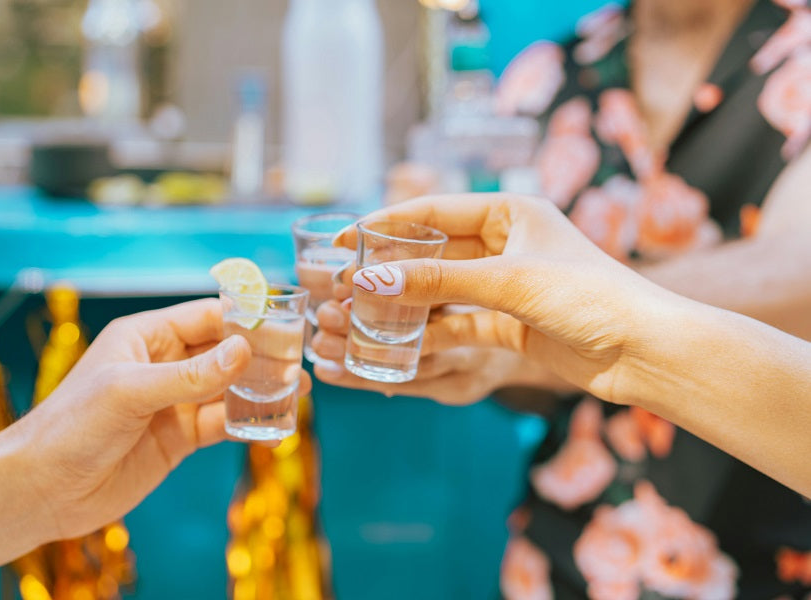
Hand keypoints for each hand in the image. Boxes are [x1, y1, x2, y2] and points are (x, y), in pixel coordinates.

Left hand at [6, 299, 310, 540]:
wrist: (43, 488)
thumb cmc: (73, 426)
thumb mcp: (131, 392)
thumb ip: (191, 374)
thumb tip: (244, 351)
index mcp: (145, 337)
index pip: (206, 316)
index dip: (244, 318)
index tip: (283, 321)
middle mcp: (163, 364)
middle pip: (223, 351)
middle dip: (260, 354)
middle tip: (298, 359)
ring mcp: (173, 402)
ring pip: (228, 389)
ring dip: (260, 389)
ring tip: (297, 390)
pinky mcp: (178, 438)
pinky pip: (221, 425)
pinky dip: (249, 425)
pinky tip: (275, 426)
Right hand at [335, 194, 684, 404]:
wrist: (646, 353)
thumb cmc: (590, 298)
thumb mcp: (509, 282)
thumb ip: (437, 281)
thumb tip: (368, 282)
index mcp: (512, 211)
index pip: (433, 210)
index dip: (385, 224)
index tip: (343, 240)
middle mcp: (508, 244)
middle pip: (434, 251)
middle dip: (391, 268)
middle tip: (345, 283)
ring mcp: (508, 286)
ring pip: (443, 290)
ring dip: (408, 303)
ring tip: (362, 314)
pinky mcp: (511, 324)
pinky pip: (460, 324)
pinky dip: (433, 333)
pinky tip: (399, 343)